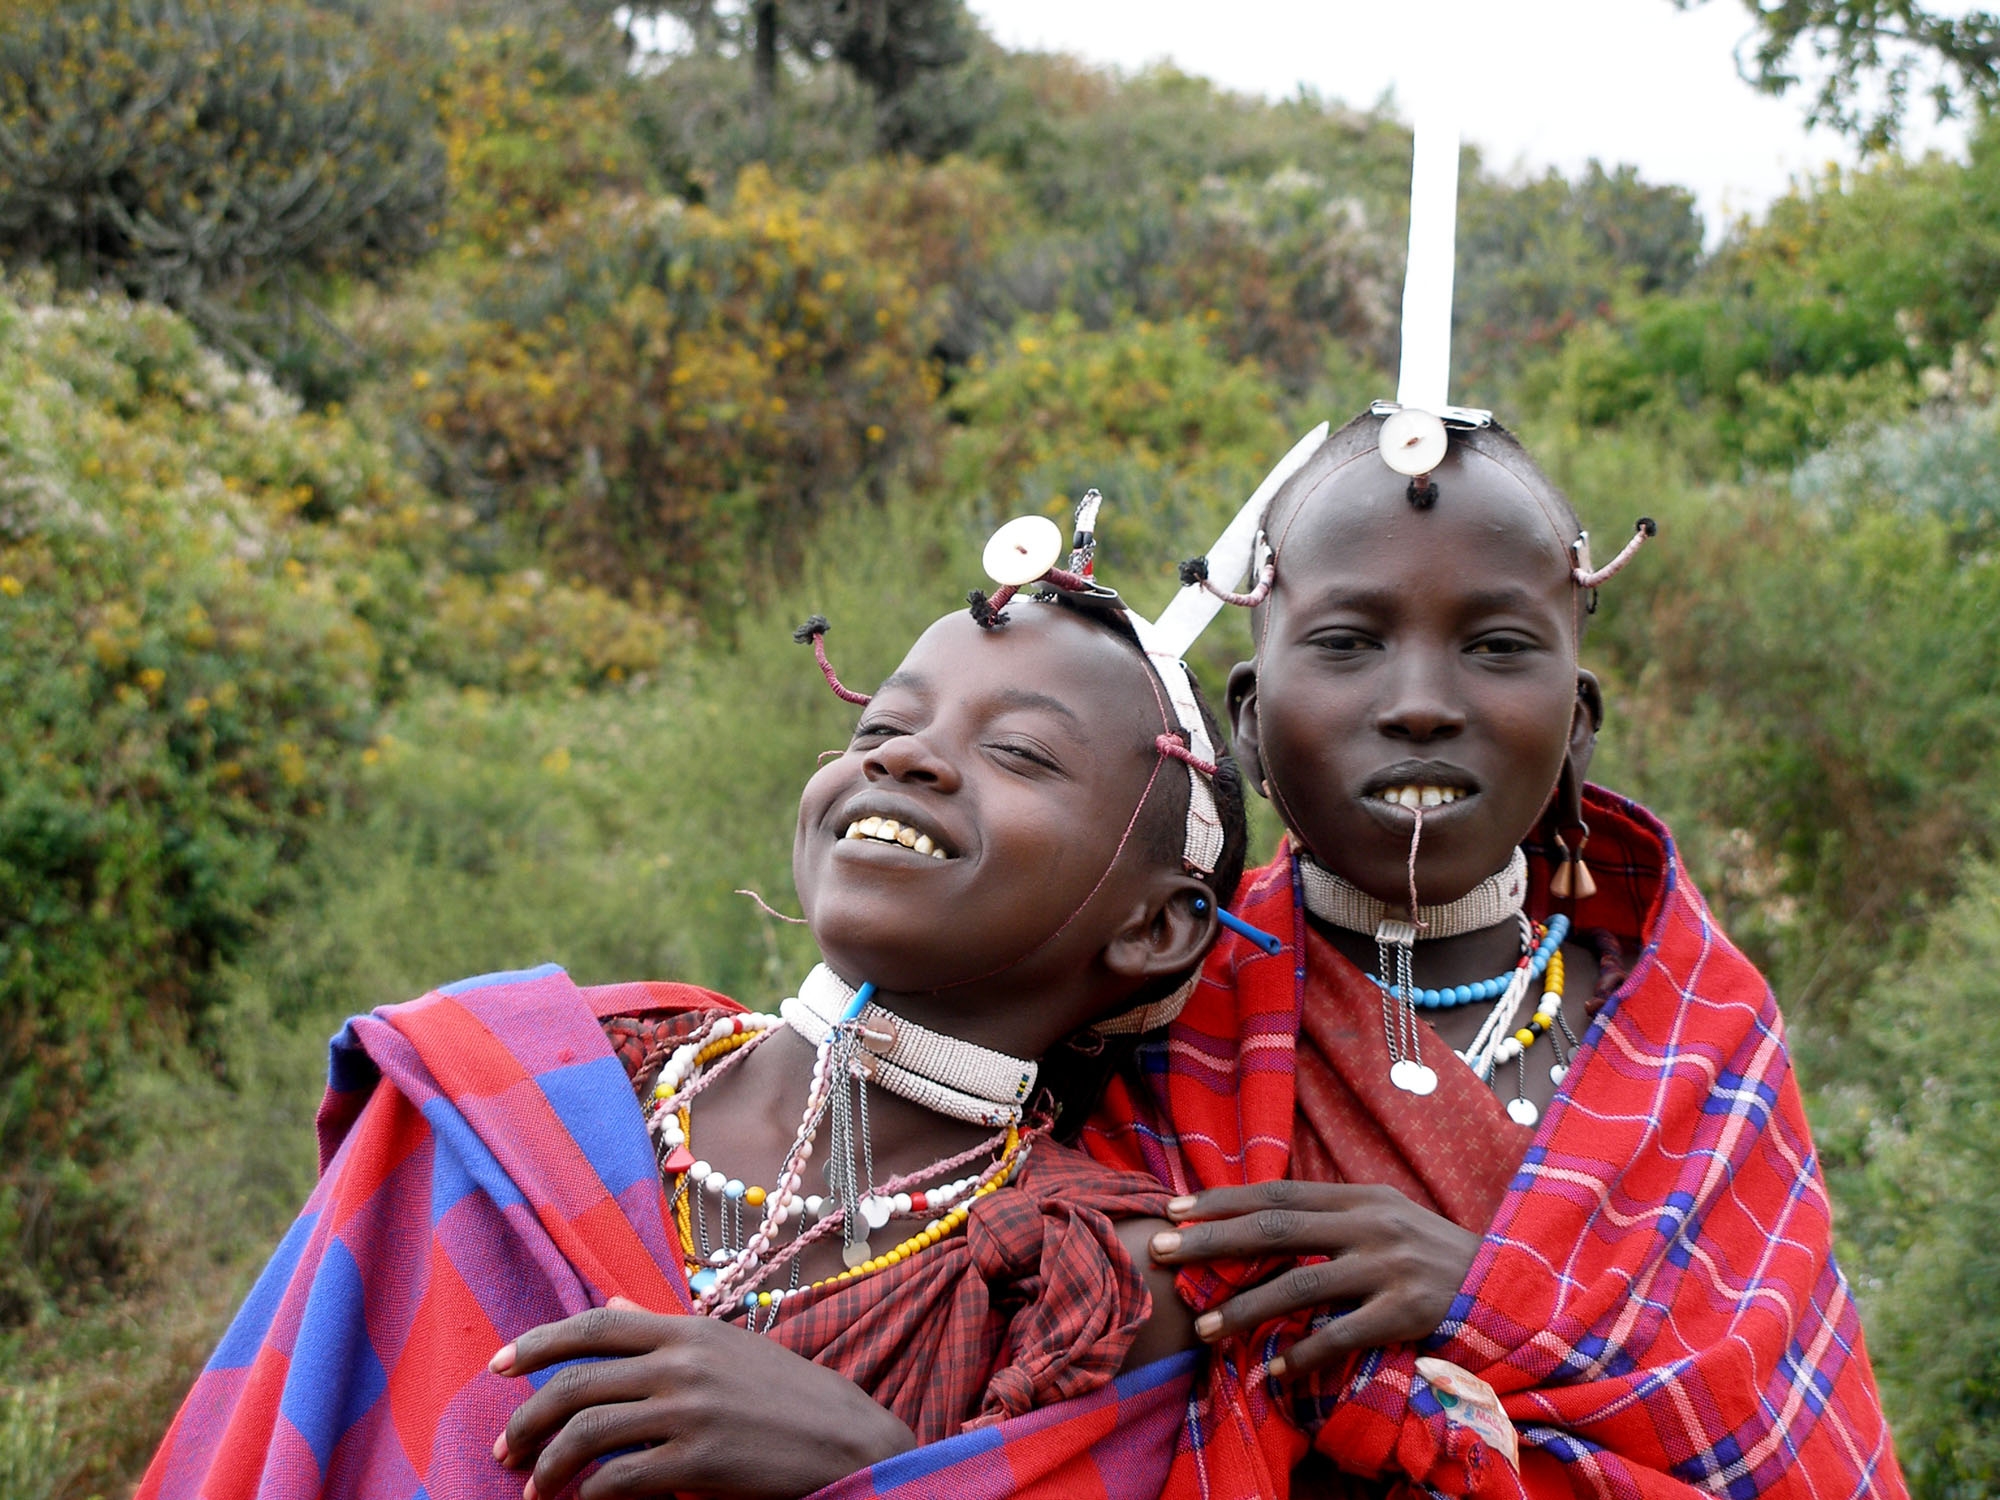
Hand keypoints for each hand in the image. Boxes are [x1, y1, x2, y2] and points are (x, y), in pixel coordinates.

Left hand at [491, 1296, 916, 1498]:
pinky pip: (619, 1481)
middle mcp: (683, 1364)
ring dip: (547, 1468)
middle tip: (505, 1452)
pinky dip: (588, 1496)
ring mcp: (690, 1413)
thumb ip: (663, 1328)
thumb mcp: (726, 1346)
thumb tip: (612, 1305)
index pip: (595, 1326)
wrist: (846, 1439)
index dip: (537, 1343)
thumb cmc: (784, 1395)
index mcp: (688, 1330)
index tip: (499, 1366)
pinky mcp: (700, 1463)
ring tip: (534, 1490)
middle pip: (576, 1385)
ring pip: (587, 1435)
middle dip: (526, 1420)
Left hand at [1147, 1182, 1480, 1380]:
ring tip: (1205, 1328)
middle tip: (1161, 1252)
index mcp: (1361, 1197)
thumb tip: (1263, 1218)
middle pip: (1275, 1230)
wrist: (1513, 1286)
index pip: (1278, 1194)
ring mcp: (1390, 1268)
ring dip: (1246, 1307)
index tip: (1172, 1209)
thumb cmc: (1435, 1255)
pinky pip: (1344, 1336)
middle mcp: (1372, 1224)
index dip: (1222, 1200)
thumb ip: (1333, 1216)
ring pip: (1301, 1286)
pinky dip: (1306, 1352)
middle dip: (1211, 1241)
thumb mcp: (1387, 1219)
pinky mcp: (1408, 1312)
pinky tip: (1275, 1368)